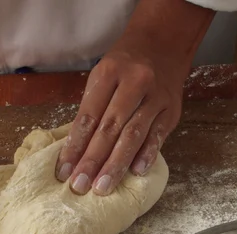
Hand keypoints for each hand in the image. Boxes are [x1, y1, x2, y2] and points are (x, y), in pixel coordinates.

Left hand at [56, 0, 214, 195]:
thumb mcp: (102, 77)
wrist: (163, 44)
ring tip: (102, 186)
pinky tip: (136, 173)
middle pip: (109, 128)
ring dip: (116, 164)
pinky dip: (146, 155)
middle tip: (80, 185)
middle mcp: (134, 84)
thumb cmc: (124, 67)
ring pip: (133, 135)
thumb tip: (75, 151)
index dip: (75, 147)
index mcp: (109, 74)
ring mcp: (156, 97)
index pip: (88, 117)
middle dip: (93, 160)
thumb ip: (91, 110)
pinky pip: (158, 136)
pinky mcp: (171, 110)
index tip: (64, 171)